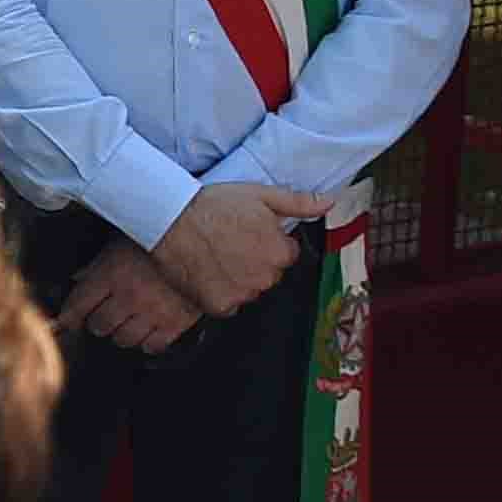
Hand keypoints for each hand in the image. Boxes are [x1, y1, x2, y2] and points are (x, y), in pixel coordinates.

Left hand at [55, 246, 204, 351]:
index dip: (69, 316)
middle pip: (99, 326)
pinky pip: (152, 346)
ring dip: (120, 334)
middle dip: (97, 322)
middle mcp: (129, 296)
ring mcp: (152, 312)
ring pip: (123, 340)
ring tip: (125, 323)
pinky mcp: (174, 324)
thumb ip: (98, 263)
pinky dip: (146, 342)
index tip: (66, 321)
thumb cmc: (164, 237)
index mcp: (112, 273)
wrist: (207, 243)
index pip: (79, 303)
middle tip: (103, 316)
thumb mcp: (124, 241)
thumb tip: (78, 279)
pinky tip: (148, 331)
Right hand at [144, 181, 325, 317]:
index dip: (267, 243)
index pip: (285, 255)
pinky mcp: (220, 306)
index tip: (248, 234)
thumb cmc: (214, 204)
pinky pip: (228, 305)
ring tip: (216, 256)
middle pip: (268, 275)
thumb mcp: (260, 195)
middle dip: (254, 263)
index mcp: (280, 252)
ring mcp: (243, 294)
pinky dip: (219, 293)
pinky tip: (206, 272)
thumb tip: (329, 203)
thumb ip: (298, 202)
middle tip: (230, 244)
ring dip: (238, 279)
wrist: (173, 220)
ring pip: (248, 290)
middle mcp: (266, 277)